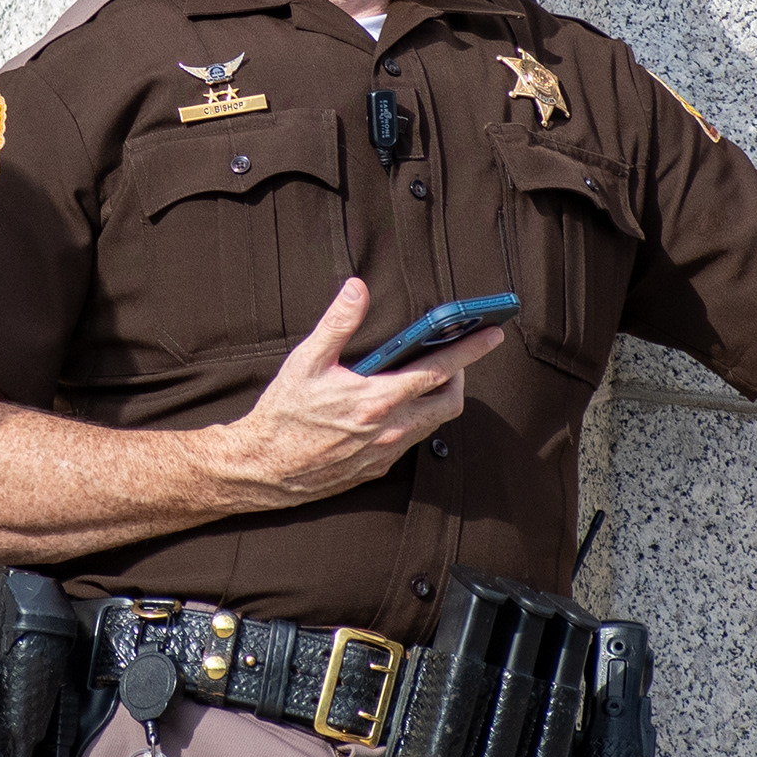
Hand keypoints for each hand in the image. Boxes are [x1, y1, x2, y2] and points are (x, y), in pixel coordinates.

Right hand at [204, 278, 499, 512]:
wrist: (264, 467)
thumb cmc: (284, 413)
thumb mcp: (306, 360)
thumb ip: (338, 323)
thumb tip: (357, 289)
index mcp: (377, 398)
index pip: (439, 370)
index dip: (471, 349)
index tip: (492, 333)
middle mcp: (390, 429)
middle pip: (449, 403)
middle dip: (459, 378)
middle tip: (452, 358)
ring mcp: (386, 452)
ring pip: (433, 425)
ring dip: (437, 399)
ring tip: (426, 377)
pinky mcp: (377, 468)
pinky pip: (411, 441)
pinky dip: (416, 420)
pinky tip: (398, 406)